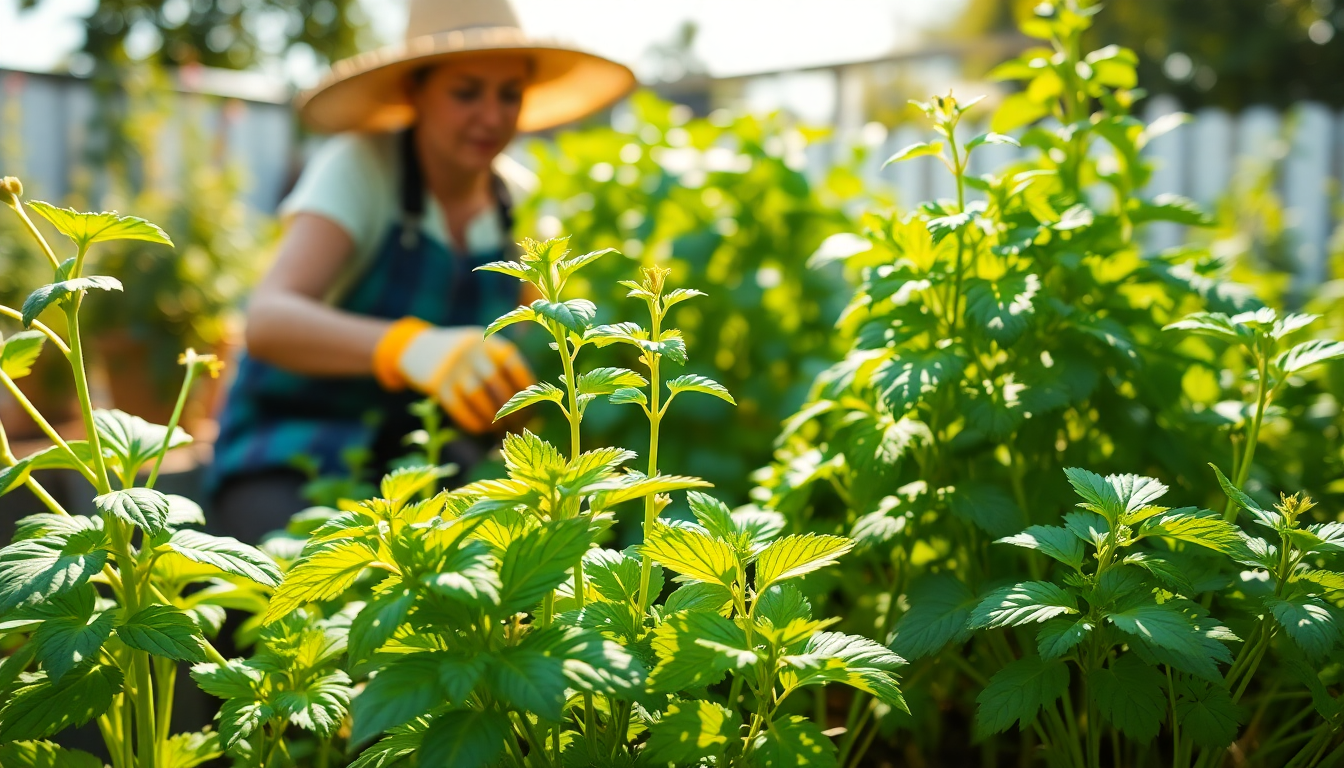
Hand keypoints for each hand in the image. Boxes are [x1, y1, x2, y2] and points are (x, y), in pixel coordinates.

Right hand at [375, 320, 534, 433]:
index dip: (524, 387)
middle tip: (516, 424)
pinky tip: (480, 428)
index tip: (531, 404)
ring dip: (491, 416)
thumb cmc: (461, 357)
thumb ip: (501, 367)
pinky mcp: (436, 383)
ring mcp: (451, 366)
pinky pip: (457, 406)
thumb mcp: (480, 350)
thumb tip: (530, 401)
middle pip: (495, 381)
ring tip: (499, 428)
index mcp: (486, 341)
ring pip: (477, 395)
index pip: (512, 363)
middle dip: (509, 407)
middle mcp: (470, 351)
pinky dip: (471, 420)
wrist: (415, 347)